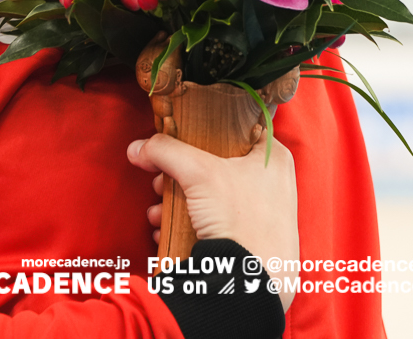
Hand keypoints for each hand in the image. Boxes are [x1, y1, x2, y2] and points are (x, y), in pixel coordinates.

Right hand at [127, 133, 299, 308]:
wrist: (252, 285)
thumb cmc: (242, 222)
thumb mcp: (199, 173)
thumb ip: (166, 152)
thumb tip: (139, 148)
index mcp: (273, 157)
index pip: (237, 128)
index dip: (203, 132)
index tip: (179, 138)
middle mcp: (272, 183)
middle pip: (215, 165)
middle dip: (180, 176)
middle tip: (162, 181)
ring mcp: (262, 214)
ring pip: (210, 197)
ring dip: (176, 203)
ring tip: (159, 212)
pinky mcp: (249, 241)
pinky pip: (214, 224)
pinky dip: (187, 226)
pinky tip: (168, 230)